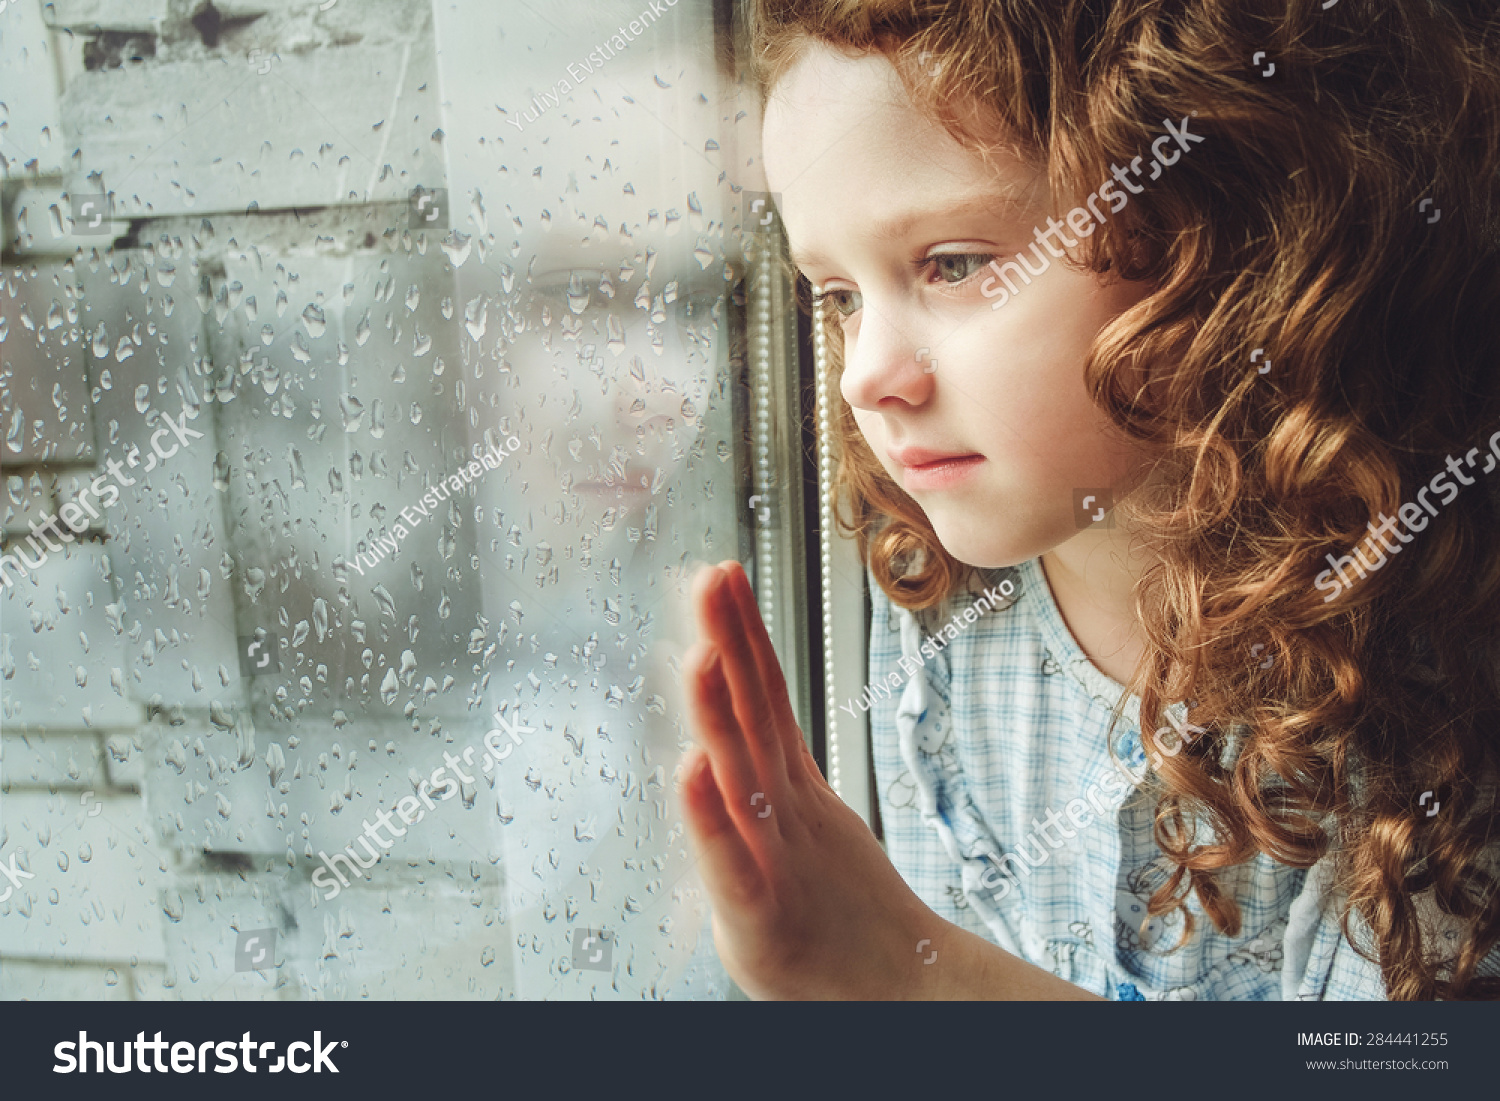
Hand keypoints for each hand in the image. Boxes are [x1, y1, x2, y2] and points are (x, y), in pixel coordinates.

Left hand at [677, 559, 946, 998]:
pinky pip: (729, 855)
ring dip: (718, 708)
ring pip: (742, 771)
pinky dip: (708, 812)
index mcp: (791, 788)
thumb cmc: (842, 919)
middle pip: (755, 714)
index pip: (765, 695)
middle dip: (731, 642)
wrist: (899, 989)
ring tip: (699, 648)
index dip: (743, 634)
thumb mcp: (804, 833)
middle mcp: (784, 810)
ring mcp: (775, 856)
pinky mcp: (757, 911)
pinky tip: (689, 766)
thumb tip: (732, 739)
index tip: (725, 575)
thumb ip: (771, 783)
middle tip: (713, 575)